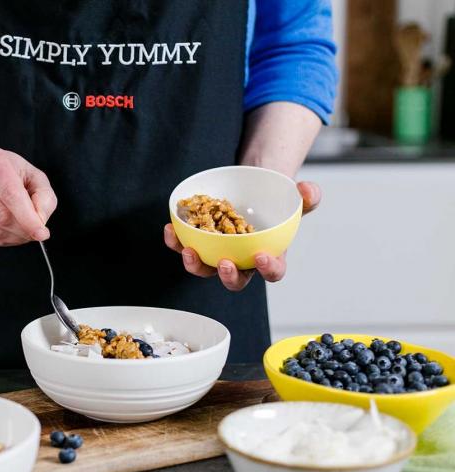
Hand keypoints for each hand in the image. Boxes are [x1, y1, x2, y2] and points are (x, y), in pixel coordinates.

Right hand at [0, 147, 57, 245]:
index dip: (28, 218)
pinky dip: (3, 239)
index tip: (41, 233)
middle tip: (35, 230)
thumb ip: (44, 197)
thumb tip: (40, 221)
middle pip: (2, 216)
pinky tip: (9, 229)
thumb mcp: (34, 175)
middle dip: (23, 229)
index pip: (11, 195)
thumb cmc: (9, 173)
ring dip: (14, 236)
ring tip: (23, 228)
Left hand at [163, 181, 320, 290]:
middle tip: (223, 263)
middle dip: (228, 276)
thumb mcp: (294, 196)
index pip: (272, 272)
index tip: (261, 256)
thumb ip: (306, 197)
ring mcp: (218, 252)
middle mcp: (242, 260)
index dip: (268, 269)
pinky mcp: (199, 242)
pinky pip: (185, 247)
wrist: (251, 185)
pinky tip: (171, 229)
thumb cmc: (274, 199)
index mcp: (269, 256)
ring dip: (195, 264)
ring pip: (205, 268)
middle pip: (234, 279)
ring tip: (189, 250)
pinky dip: (176, 241)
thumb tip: (307, 190)